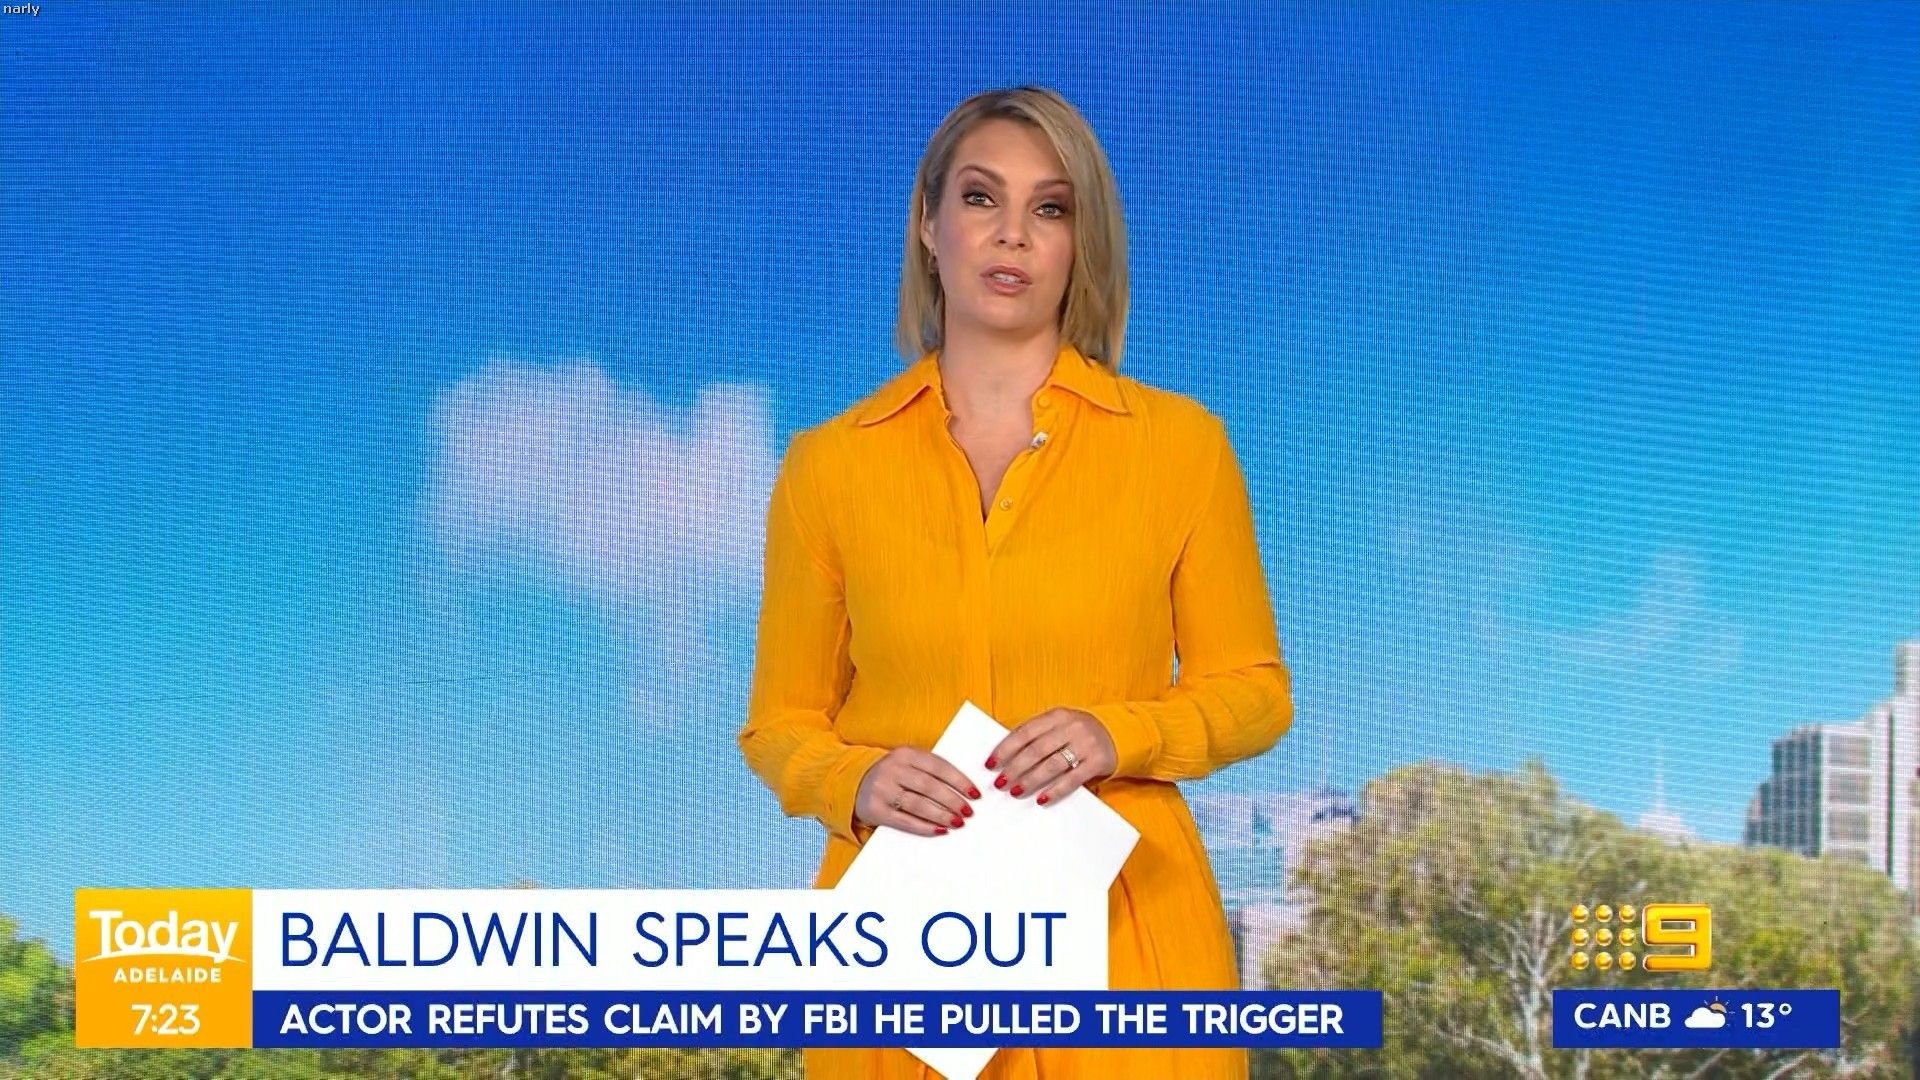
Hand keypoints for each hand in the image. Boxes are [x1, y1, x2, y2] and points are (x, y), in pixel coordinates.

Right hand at [854, 747, 980, 835]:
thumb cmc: (892, 774)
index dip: (959, 780)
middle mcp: (892, 769)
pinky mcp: (875, 810)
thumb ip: (929, 770)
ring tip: (958, 822)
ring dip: (941, 815)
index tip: (975, 793)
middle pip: (929, 786)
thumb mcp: (907, 763)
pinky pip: (904, 821)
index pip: (938, 766)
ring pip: (918, 804)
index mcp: (904, 753)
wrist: (853, 783)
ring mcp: (882, 789)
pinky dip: (924, 827)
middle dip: (953, 800)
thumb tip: (963, 790)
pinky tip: (939, 830)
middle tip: (969, 812)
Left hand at [985, 707, 1116, 805]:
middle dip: (1014, 768)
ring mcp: (1085, 744)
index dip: (1005, 748)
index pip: (1025, 732)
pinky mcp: (1097, 761)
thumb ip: (1038, 734)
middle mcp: (1071, 727)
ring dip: (1030, 780)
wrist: (1117, 735)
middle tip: (1000, 783)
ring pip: (1051, 765)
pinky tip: (1042, 799)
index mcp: (1057, 715)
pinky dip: (1055, 790)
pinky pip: (1072, 779)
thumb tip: (1005, 755)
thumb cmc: (1079, 733)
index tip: (991, 763)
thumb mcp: (1060, 725)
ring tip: (1015, 791)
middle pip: (1036, 750)